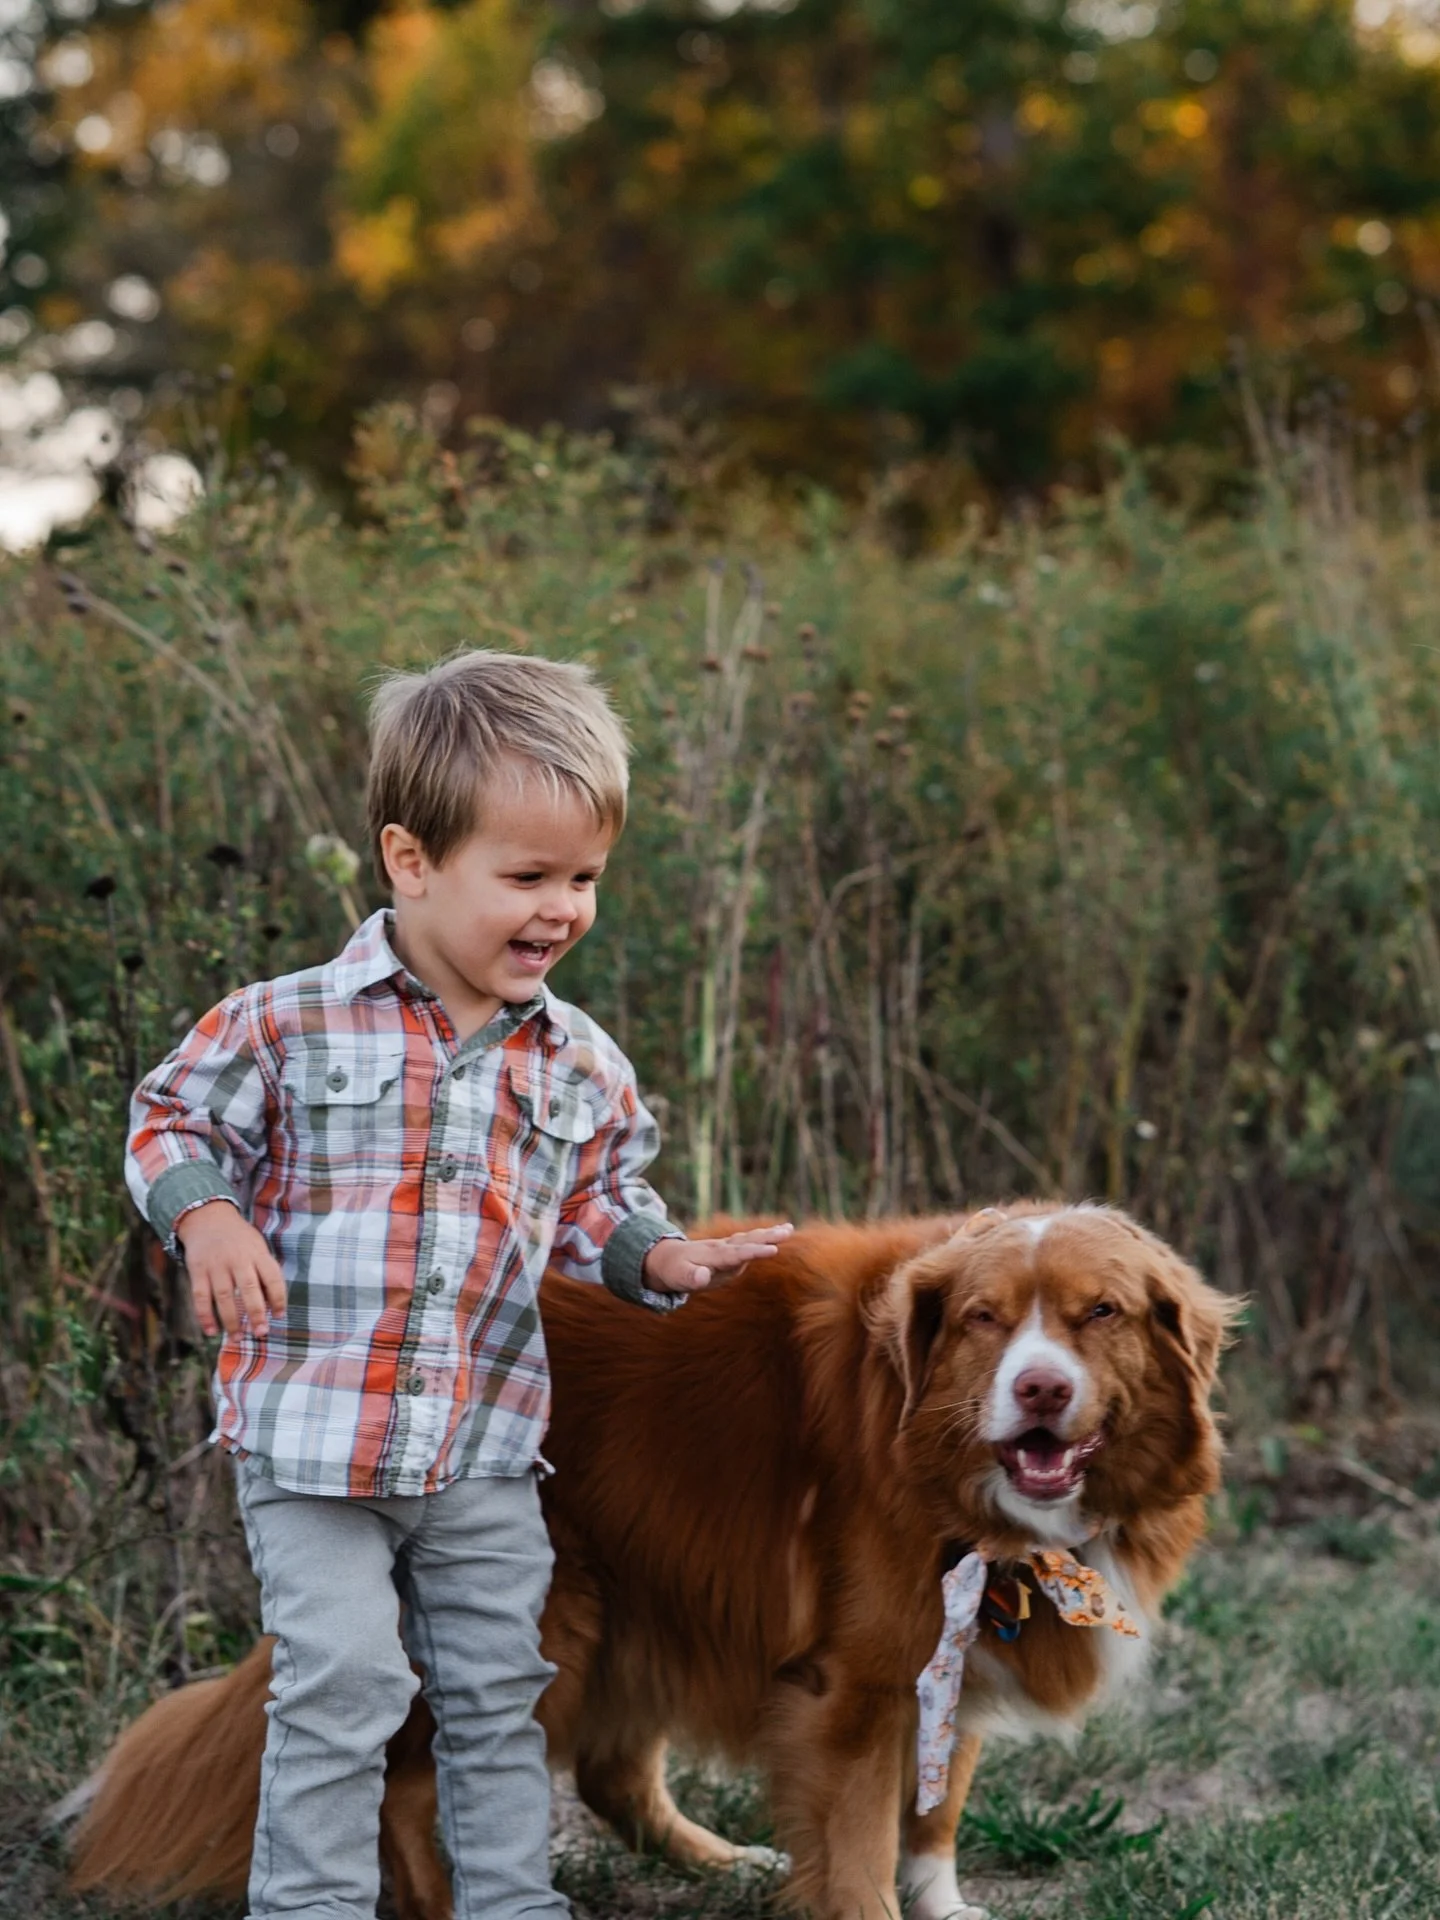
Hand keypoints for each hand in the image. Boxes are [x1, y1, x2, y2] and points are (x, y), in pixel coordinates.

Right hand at [176, 1200, 286, 1336]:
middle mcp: (238, 1258)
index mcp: (257, 1253)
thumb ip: (265, 1271)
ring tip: (237, 1339)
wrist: (207, 1218)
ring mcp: (216, 1265)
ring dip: (231, 1321)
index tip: (280, 1316)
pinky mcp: (197, 1270)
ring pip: (224, 1296)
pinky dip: (205, 1316)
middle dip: (256, 1313)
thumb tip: (272, 1305)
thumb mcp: (257, 1247)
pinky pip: (201, 1297)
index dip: (278, 1298)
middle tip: (260, 1332)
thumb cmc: (239, 1239)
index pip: (273, 1277)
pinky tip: (212, 1331)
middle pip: (249, 1288)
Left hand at [642, 1221, 794, 1294]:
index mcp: (713, 1255)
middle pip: (748, 1241)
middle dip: (767, 1236)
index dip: (754, 1252)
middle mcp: (722, 1248)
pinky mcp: (728, 1251)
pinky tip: (777, 1235)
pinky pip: (748, 1243)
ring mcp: (726, 1248)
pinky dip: (763, 1238)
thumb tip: (703, 1277)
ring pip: (750, 1239)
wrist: (665, 1258)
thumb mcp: (677, 1277)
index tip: (773, 1250)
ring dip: (769, 1234)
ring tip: (789, 1228)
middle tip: (788, 1231)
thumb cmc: (672, 1270)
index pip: (737, 1254)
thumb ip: (690, 1277)